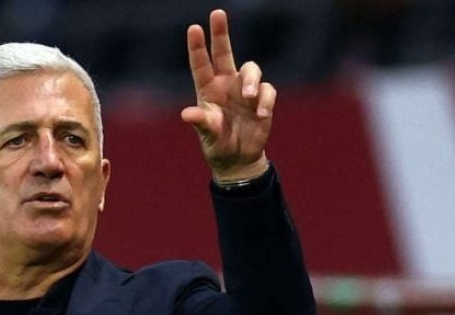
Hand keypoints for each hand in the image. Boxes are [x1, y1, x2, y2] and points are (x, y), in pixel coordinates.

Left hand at [181, 10, 274, 181]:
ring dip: (251, 80)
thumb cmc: (217, 144)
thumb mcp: (207, 135)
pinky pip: (268, 90)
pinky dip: (265, 100)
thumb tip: (186, 114)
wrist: (238, 158)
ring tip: (248, 97)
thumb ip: (201, 122)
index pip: (200, 64)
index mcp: (207, 90)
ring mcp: (245, 90)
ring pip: (251, 69)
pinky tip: (261, 114)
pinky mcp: (262, 100)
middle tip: (217, 13)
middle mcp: (225, 84)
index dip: (197, 46)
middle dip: (221, 33)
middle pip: (224, 52)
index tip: (193, 28)